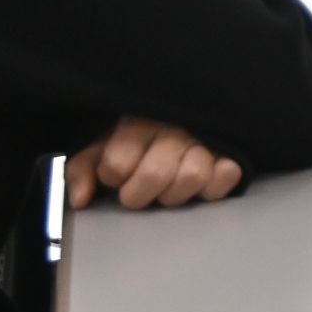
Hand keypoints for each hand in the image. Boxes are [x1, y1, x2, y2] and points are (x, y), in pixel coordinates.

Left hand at [64, 116, 242, 210]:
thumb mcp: (105, 143)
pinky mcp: (231, 152)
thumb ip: (84, 167)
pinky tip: (199, 184)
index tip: (116, 173)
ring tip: (168, 188)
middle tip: (138, 191)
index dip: (113, 176)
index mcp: (138, 121)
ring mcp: (205, 139)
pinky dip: (213, 186)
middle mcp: (174, 128)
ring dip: (176, 193)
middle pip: (154, 176)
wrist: (184, 112)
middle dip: (140, 194)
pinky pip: (226, 176)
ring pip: (192, 177)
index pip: (118, 164)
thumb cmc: (140, 134)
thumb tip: (80, 199)